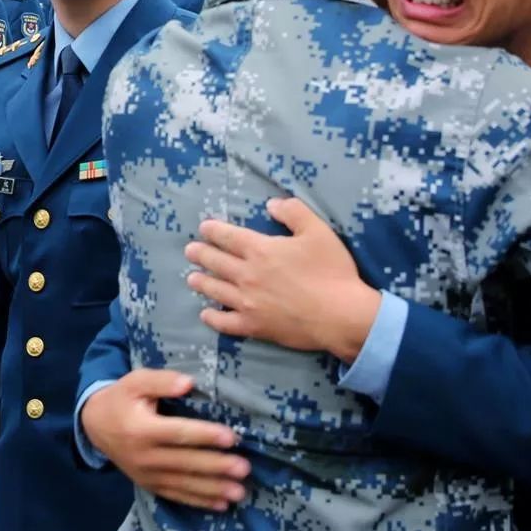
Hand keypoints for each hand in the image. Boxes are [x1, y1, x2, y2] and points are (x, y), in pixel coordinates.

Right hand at [80, 369, 249, 509]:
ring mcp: (146, 474)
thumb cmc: (122, 398)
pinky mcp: (149, 485)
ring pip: (183, 484)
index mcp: (141, 429)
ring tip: (239, 492)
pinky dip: (198, 501)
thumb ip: (161, 381)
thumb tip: (188, 383)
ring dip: (212, 489)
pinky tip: (221, 504)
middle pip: (185, 463)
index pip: (177, 433)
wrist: (95, 425)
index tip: (230, 437)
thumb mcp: (136, 380)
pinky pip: (176, 495)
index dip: (204, 435)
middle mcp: (144, 456)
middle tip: (243, 469)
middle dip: (216, 467)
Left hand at [185, 197, 381, 363]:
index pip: (229, 237)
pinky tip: (206, 314)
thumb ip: (293, 212)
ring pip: (216, 290)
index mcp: (261, 249)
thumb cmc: (331, 270)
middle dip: (201, 254)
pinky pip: (225, 322)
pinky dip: (213, 317)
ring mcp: (247, 303)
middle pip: (217, 262)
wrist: (339, 314)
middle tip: (190, 251)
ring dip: (202, 282)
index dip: (214, 230)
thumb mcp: (318, 230)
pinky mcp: (254, 326)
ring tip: (192, 278)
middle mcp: (247, 275)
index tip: (204, 228)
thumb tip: (271, 204)